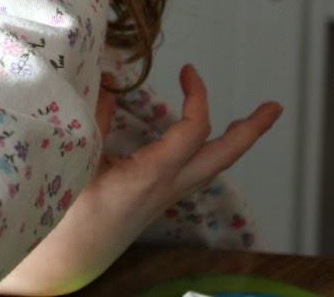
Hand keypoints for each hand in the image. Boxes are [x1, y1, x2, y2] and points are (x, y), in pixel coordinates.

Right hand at [0, 64, 281, 295]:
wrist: (59, 263)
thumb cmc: (64, 217)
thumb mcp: (76, 159)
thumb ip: (95, 117)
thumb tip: (108, 78)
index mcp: (151, 176)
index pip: (193, 130)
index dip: (197, 96)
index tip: (188, 69)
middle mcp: (165, 189)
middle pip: (223, 159)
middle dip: (251, 131)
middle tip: (274, 107)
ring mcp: (161, 199)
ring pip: (211, 169)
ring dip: (232, 143)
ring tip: (244, 123)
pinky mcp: (151, 204)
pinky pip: (191, 175)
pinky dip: (202, 153)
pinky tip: (192, 145)